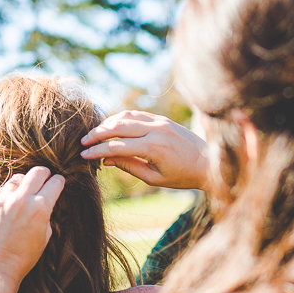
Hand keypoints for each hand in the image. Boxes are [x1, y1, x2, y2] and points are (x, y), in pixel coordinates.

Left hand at [0, 166, 65, 285]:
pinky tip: (8, 208)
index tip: (58, 182)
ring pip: (18, 179)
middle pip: (37, 172)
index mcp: (40, 208)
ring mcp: (2, 200)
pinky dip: (8, 195)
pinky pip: (2, 190)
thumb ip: (46, 213)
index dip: (59, 181)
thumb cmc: (23, 256)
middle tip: (44, 179)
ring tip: (22, 198)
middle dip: (44, 174)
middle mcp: (21, 200)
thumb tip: (46, 198)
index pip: (55, 183)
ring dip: (23, 186)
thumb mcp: (45, 235)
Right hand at [80, 111, 210, 190]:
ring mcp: (160, 121)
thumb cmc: (183, 176)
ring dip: (108, 123)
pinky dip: (121, 119)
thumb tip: (107, 160)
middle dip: (97, 134)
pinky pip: (137, 114)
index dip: (97, 150)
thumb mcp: (154, 178)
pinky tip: (112, 126)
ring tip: (95, 134)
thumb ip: (130, 167)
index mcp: (153, 148)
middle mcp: (156, 130)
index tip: (84, 155)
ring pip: (126, 116)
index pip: (117, 146)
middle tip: (83, 142)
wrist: (210, 162)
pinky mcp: (163, 118)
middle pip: (118, 126)